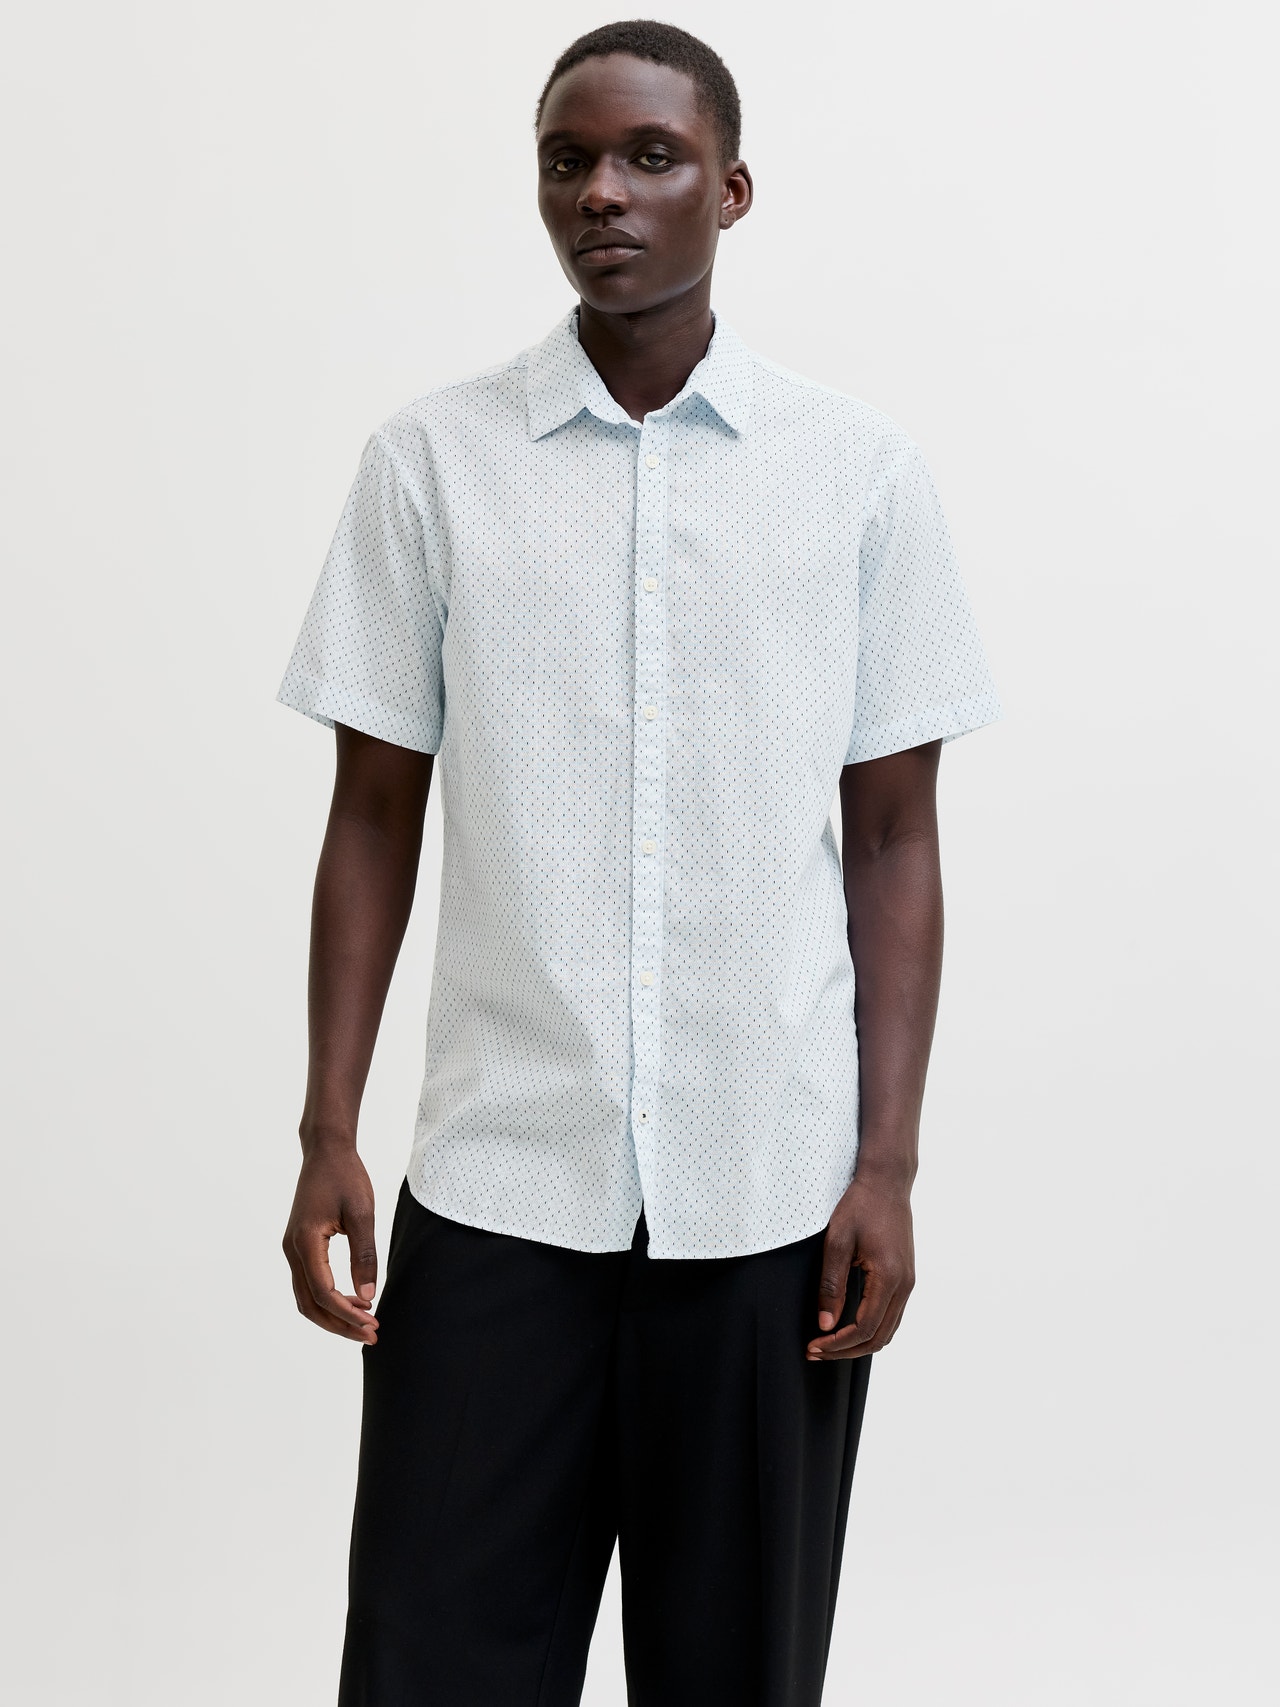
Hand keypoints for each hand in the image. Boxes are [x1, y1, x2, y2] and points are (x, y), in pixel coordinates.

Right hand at [283, 1145, 379, 1343]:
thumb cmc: (346, 1176)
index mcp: (305, 1242)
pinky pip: (308, 1283)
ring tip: (364, 1323)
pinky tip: (352, 1301)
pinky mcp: (299, 1245)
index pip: (323, 1292)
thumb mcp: (362, 1213)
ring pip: (306, 1297)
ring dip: (332, 1315)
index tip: (373, 1323)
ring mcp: (292, 1248)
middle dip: (339, 1325)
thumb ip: (364, 1255)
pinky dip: (327, 1299)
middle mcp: (292, 1249)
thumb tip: (367, 1297)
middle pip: (309, 1304)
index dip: (347, 1314)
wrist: (326, 1151)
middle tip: (371, 1336)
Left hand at [806, 1174, 914, 1360]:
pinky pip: (891, 1316)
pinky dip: (871, 1329)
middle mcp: (905, 1285)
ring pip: (888, 1331)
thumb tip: (825, 1324)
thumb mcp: (837, 1242)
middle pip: (879, 1337)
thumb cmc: (860, 1206)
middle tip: (815, 1351)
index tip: (813, 1346)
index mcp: (889, 1277)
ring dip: (859, 1343)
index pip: (864, 1328)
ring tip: (828, 1343)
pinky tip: (847, 1326)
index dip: (838, 1344)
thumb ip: (831, 1285)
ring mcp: (909, 1283)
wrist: (887, 1183)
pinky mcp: (906, 1278)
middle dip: (846, 1350)